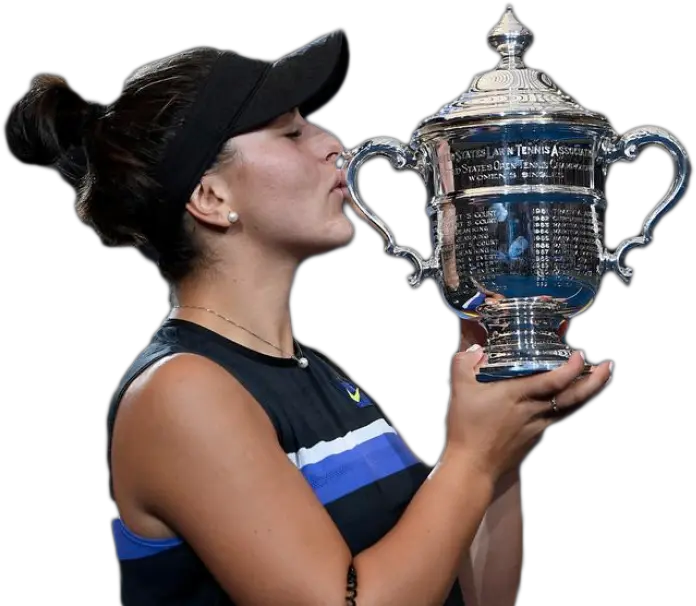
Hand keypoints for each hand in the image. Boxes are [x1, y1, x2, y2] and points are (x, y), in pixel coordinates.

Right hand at [445, 340, 612, 480]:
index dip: (572, 367)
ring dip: (589, 393)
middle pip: (574, 396)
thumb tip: (474, 350)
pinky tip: (571, 400)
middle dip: (595, 380)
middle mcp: (535, 410)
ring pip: (572, 408)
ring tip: (601, 379)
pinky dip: (571, 405)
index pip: (554, 380)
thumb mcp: (459, 388)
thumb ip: (464, 363)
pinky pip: (559, 417)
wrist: (472, 466)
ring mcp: (539, 426)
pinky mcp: (536, 437)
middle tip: (609, 366)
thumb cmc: (467, 428)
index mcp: (519, 395)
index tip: (580, 354)